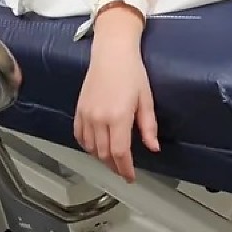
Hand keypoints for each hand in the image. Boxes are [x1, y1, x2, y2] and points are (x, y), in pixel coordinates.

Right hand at [74, 19, 160, 181]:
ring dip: (101, 158)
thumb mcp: (146, 99)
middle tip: (124, 171)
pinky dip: (88, 146)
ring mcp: (86, 115)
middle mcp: (99, 119)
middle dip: (115, 166)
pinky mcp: (79, 110)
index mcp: (118, 117)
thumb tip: (153, 148)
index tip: (131, 177)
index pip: (120, 153)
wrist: (111, 53)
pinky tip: (96, 148)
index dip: (125, 169)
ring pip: (91, 148)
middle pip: (104, 154)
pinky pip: (80, 136)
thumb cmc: (132, 72)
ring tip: (113, 161)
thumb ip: (148, 127)